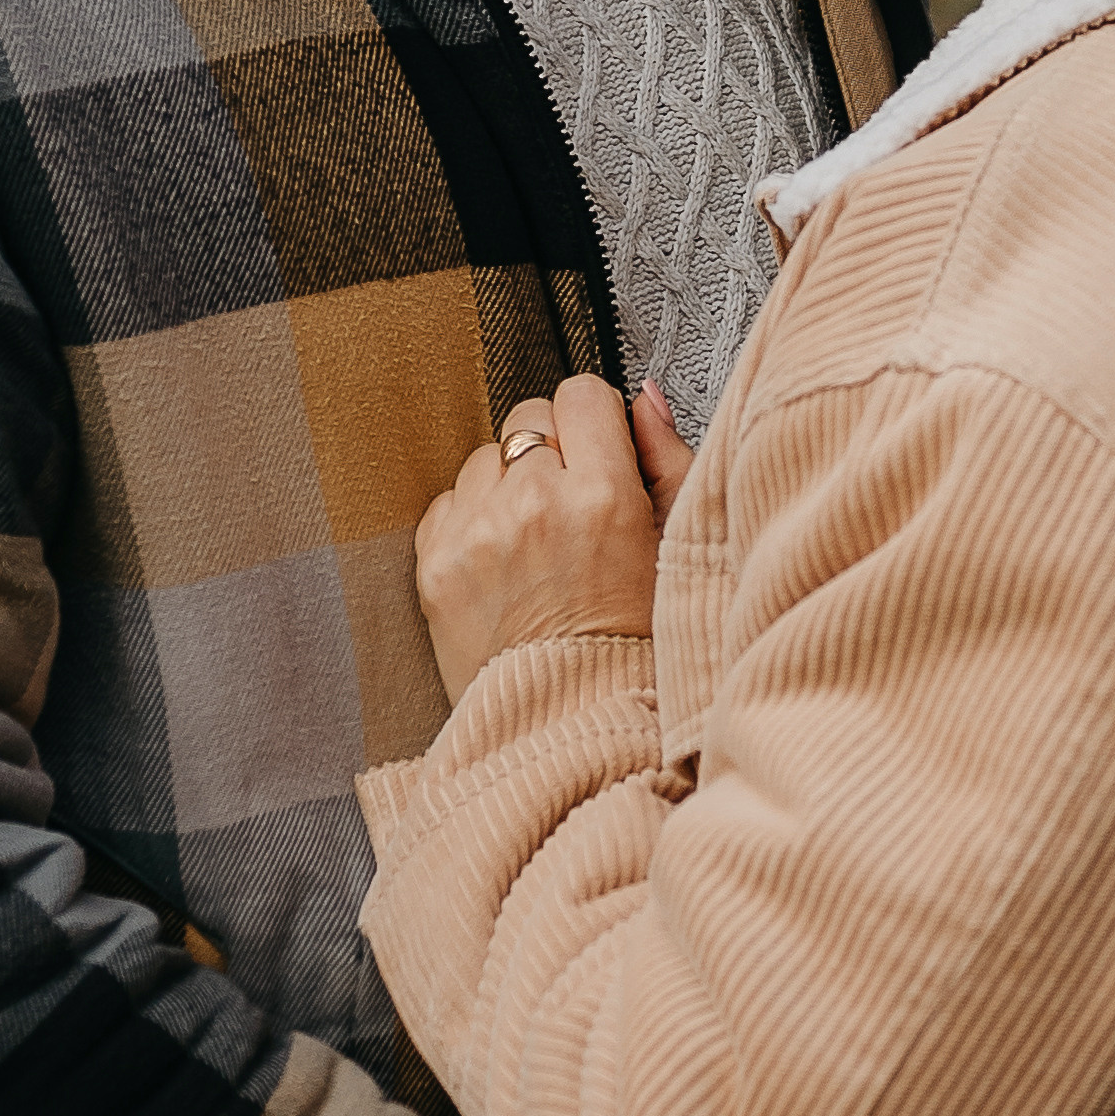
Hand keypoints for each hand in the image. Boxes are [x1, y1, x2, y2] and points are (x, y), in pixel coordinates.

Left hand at [418, 374, 669, 703]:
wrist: (573, 720)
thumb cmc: (636, 639)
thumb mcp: (677, 543)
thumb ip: (667, 458)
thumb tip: (643, 398)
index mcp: (604, 496)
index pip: (582, 395)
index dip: (594, 421)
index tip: (599, 451)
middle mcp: (535, 505)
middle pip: (528, 417)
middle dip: (550, 449)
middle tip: (570, 502)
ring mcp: (478, 534)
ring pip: (485, 459)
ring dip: (508, 486)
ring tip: (537, 543)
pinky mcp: (436, 565)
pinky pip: (448, 503)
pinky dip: (472, 523)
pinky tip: (504, 565)